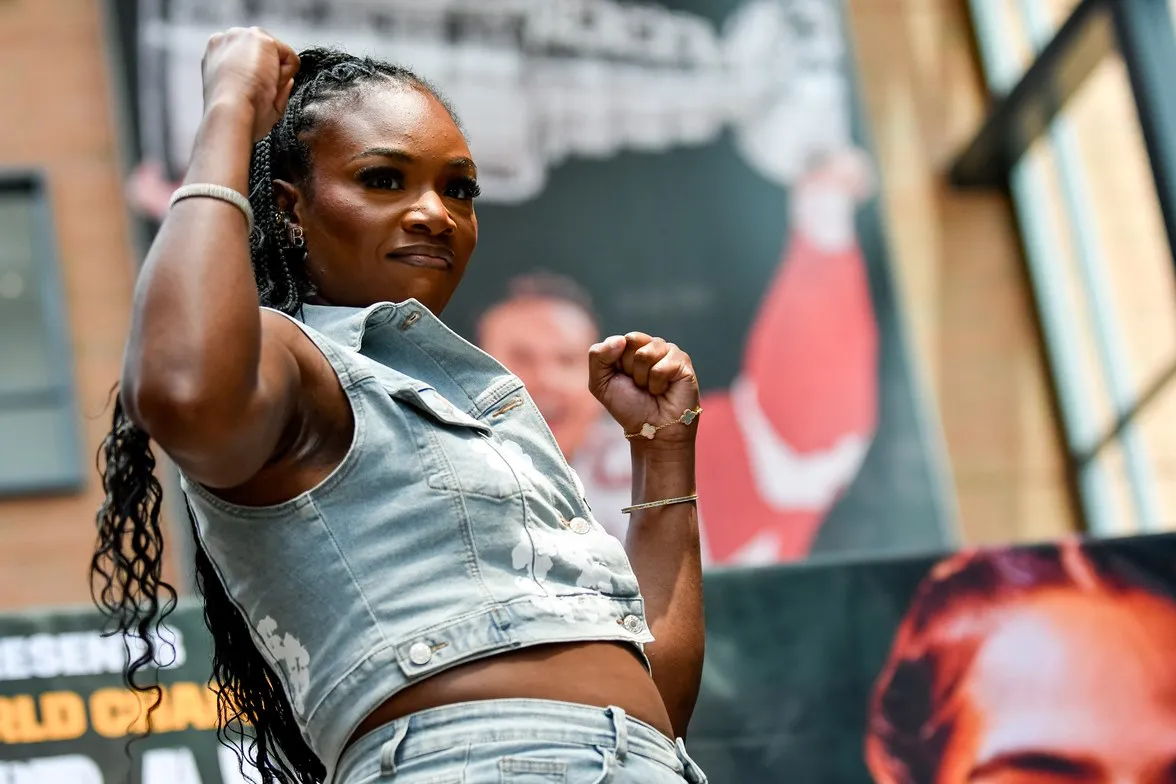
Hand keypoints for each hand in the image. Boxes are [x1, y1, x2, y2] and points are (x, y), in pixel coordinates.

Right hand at [202, 27, 299, 141]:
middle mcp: (226, 39)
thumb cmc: (236, 115)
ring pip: (278, 54)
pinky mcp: (260, 37)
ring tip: (262, 89)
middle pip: (265, 54)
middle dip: (268, 74)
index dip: (257, 78)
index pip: (249, 58)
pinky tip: (269, 84)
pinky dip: (286, 75)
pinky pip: (290, 58)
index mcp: (216, 54)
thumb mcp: (249, 101)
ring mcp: (242, 36)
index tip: (251, 93)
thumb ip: (269, 88)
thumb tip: (288, 80)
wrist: (229, 113)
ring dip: (277, 75)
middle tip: (257, 93)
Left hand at [588, 333, 700, 448]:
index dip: (616, 363)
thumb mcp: (600, 383)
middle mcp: (650, 345)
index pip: (618, 340)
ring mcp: (668, 351)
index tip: (622, 379)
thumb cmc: (628, 406)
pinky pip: (662, 366)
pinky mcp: (683, 362)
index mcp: (631, 347)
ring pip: (646, 353)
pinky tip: (663, 390)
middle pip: (632, 340)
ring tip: (650, 388)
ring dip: (643, 377)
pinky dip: (657, 384)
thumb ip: (598, 356)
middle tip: (638, 384)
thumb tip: (620, 338)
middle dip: (629, 368)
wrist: (651, 429)